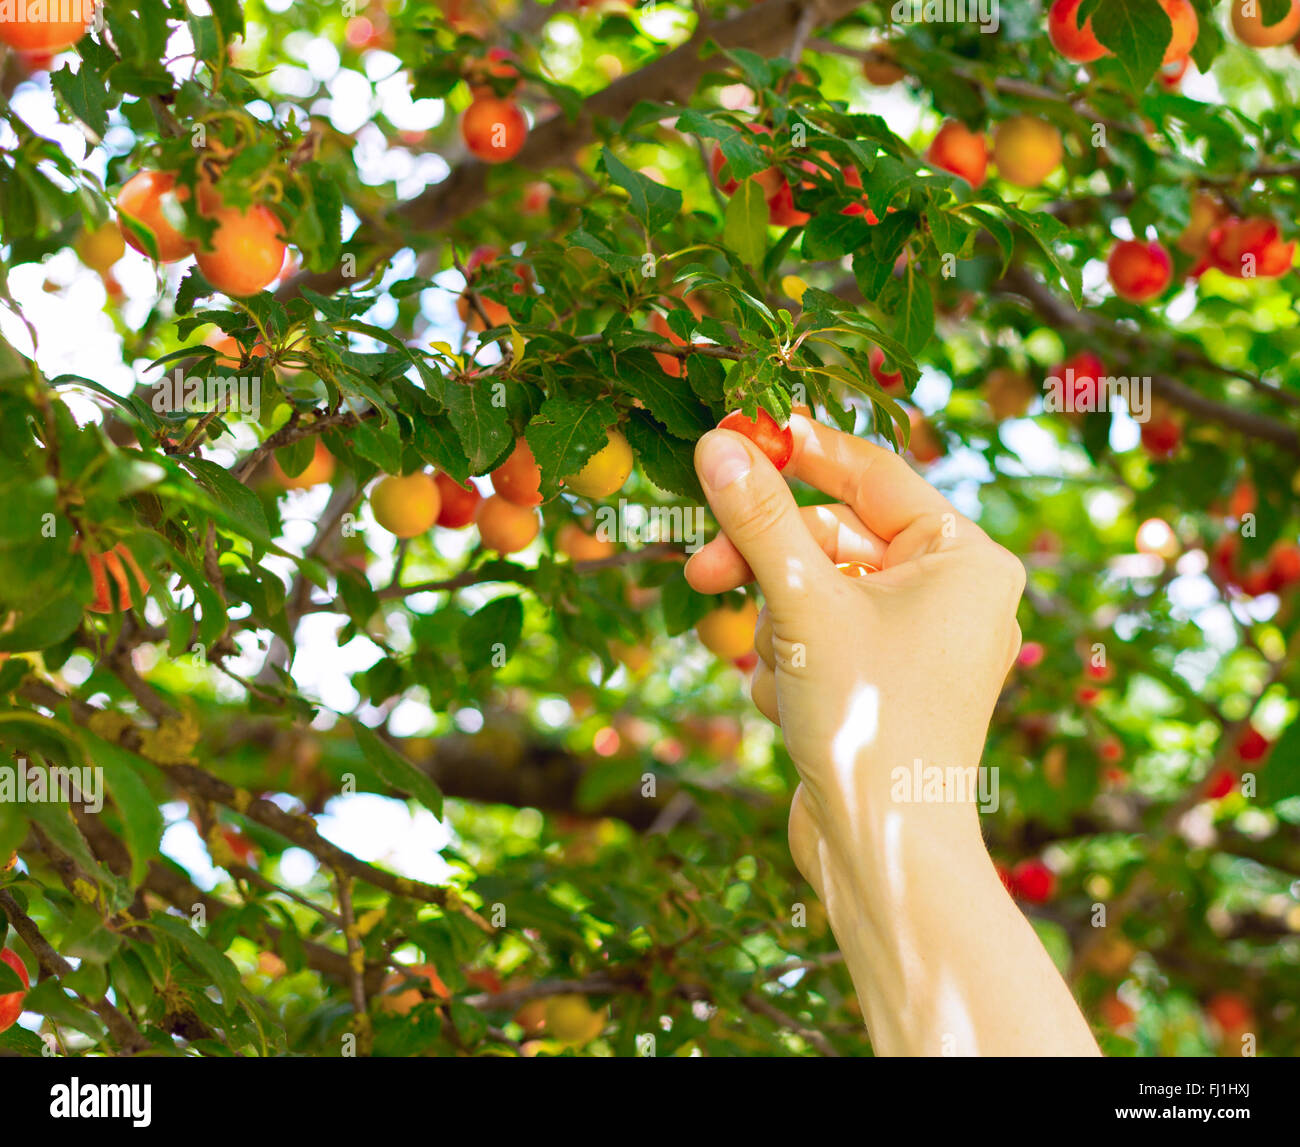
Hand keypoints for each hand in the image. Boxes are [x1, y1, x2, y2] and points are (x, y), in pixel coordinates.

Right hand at [687, 413, 1025, 887]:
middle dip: (768, 564)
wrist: (883, 849)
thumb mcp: (802, 605)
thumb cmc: (867, 718)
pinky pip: (825, 640)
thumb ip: (760, 518)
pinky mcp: (889, 684)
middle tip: (700, 571)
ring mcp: (923, 642)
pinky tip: (793, 710)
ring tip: (781, 676)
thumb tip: (717, 443)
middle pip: (835, 539)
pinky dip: (795, 665)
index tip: (731, 438)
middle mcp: (954, 593)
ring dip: (780, 628)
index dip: (796, 453)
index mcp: (964, 557)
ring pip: (819, 593)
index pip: (870, 473)